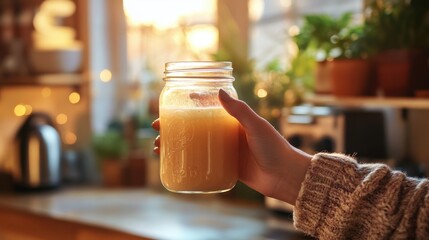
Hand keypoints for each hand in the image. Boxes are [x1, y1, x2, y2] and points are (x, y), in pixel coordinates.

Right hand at [152, 89, 311, 203]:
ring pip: (194, 144)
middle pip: (194, 127)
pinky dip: (187, 160)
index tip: (170, 104)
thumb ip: (239, 110)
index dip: (187, 105)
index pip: (205, 108)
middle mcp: (226, 133)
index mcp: (233, 120)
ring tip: (158, 147)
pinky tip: (173, 162)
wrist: (285, 176)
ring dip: (176, 144)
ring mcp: (224, 150)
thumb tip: (217, 91)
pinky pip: (202, 161)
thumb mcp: (256, 126)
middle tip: (157, 128)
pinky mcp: (225, 166)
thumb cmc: (274, 148)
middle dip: (174, 127)